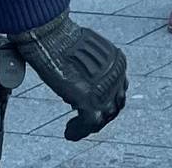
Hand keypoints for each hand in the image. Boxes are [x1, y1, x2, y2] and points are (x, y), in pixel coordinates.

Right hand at [7, 13, 127, 141]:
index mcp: (118, 62)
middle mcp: (116, 76)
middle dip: (102, 113)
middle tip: (86, 120)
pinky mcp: (89, 101)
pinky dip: (79, 131)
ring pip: (104, 117)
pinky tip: (69, 133)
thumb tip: (81, 84)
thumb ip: (89, 70)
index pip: (117, 87)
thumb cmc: (62, 39)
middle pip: (115, 103)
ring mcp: (105, 90)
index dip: (106, 98)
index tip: (92, 103)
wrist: (53, 38)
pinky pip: (89, 124)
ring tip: (76, 128)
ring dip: (90, 125)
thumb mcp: (84, 53)